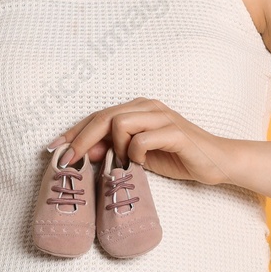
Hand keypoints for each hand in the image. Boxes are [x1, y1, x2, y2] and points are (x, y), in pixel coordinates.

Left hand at [47, 98, 233, 185]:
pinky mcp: (175, 132)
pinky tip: (140, 165)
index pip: (97, 116)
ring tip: (122, 164)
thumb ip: (115, 150)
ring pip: (120, 123)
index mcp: (138, 109)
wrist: (217, 162)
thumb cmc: (177, 157)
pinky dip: (135, 154)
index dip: (73, 132)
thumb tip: (85, 153)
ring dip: (114, 148)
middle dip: (81, 139)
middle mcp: (148, 106)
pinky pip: (142, 139)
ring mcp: (162, 116)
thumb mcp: (139, 156)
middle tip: (69, 161)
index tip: (54, 149)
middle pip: (103, 116)